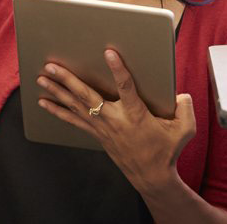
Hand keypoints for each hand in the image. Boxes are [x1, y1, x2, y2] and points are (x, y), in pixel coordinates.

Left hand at [36, 49, 195, 192]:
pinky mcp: (96, 133)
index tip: (109, 52)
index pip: (126, 87)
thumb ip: (185, 108)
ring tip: (41, 78)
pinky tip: (43, 102)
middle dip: (67, 79)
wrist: (151, 175)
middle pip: (87, 95)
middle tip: (52, 66)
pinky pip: (73, 119)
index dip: (118, 69)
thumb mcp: (184, 129)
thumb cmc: (167, 150)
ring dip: (56, 91)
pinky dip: (57, 110)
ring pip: (75, 105)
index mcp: (136, 114)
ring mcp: (102, 127)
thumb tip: (181, 94)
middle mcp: (115, 119)